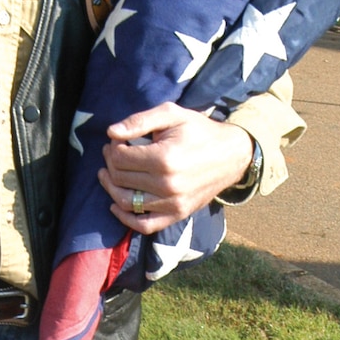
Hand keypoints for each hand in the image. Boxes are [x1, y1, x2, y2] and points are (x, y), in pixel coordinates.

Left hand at [100, 105, 253, 235]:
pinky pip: (144, 225)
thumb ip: (139, 120)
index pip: (120, 158)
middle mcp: (167, 184)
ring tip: (108, 175)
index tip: (117, 141)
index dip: (112, 147)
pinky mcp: (177, 214)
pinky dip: (126, 218)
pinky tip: (116, 205)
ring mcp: (172, 203)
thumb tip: (111, 133)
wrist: (231, 155)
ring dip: (111, 188)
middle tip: (113, 154)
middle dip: (111, 164)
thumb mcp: (172, 114)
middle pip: (120, 178)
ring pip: (126, 202)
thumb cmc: (199, 131)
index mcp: (164, 158)